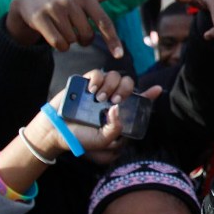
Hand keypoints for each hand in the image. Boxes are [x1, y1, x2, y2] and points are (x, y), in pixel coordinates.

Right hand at [6, 0, 133, 54]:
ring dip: (69, 41)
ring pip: (71, 41)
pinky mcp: (39, 18)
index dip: (112, 40)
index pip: (104, 22)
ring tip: (62, 27)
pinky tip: (54, 34)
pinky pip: (58, 44)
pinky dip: (60, 46)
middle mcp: (70, 0)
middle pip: (87, 36)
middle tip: (75, 29)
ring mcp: (53, 8)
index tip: (118, 55)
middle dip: (83, 39)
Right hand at [26, 69, 160, 156]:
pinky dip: (97, 78)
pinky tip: (92, 90)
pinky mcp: (86, 82)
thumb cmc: (81, 138)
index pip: (138, 102)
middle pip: (129, 84)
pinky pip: (98, 73)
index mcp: (120, 113)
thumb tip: (117, 108)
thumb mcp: (102, 140)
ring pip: (116, 76)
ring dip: (111, 86)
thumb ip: (115, 128)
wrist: (56, 131)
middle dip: (125, 90)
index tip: (157, 89)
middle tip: (114, 101)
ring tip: (99, 99)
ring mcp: (100, 89)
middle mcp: (112, 99)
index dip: (149, 95)